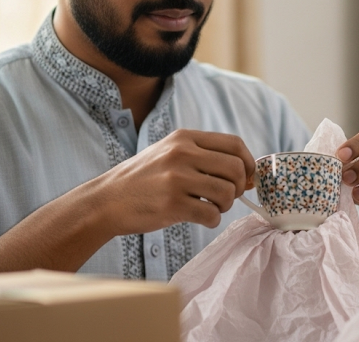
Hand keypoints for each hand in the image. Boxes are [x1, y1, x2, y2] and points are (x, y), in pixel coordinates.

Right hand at [95, 129, 254, 233]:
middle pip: (236, 168)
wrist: (107, 200)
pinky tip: (202, 218)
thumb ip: (206, 158)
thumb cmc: (144, 179)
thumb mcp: (170, 154)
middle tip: (227, 197)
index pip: (234, 144)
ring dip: (225, 206)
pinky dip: (213, 220)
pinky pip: (211, 215)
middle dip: (239, 187)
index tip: (247, 177)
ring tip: (212, 207)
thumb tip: (250, 175)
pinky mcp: (172, 205)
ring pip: (227, 192)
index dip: (248, 162)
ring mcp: (176, 179)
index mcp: (184, 138)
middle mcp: (182, 154)